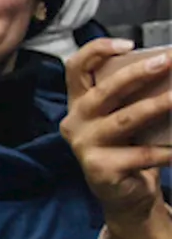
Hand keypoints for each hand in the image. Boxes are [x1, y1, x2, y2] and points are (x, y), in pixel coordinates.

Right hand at [60, 39, 171, 238]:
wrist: (124, 195)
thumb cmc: (128, 148)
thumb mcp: (123, 117)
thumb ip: (132, 96)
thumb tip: (167, 70)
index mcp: (79, 103)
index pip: (76, 67)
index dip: (98, 50)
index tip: (129, 44)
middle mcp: (75, 121)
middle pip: (104, 90)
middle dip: (137, 73)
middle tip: (167, 62)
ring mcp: (85, 145)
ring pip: (125, 119)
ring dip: (157, 106)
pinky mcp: (100, 168)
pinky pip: (142, 154)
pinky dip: (168, 150)